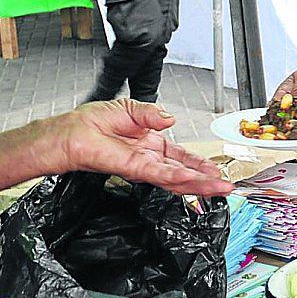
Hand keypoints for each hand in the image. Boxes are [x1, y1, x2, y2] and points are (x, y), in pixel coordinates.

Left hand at [44, 100, 233, 196]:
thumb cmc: (89, 122)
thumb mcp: (127, 108)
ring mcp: (142, 166)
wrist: (70, 132)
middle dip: (205, 179)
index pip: (180, 157)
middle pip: (183, 172)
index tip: (215, 170)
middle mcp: (148, 158)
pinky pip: (160, 174)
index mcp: (149, 143)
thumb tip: (170, 117)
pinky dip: (178, 177)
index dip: (198, 164)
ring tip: (219, 188)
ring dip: (199, 183)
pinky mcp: (133, 169)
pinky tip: (194, 180)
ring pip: (176, 179)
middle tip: (226, 186)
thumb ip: (152, 113)